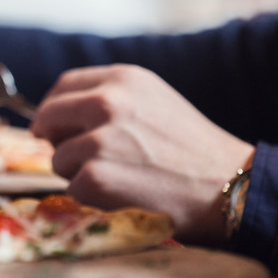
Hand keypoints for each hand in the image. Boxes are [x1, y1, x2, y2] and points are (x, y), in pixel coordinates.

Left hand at [30, 64, 253, 244]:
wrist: (228, 187)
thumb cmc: (190, 148)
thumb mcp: (152, 100)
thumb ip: (109, 97)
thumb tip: (60, 113)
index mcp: (121, 79)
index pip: (64, 86)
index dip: (54, 107)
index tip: (50, 124)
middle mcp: (106, 103)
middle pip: (49, 117)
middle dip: (54, 138)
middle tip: (72, 155)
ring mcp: (98, 141)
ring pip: (57, 157)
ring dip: (76, 172)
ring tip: (118, 177)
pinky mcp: (94, 178)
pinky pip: (71, 189)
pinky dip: (89, 198)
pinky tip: (121, 196)